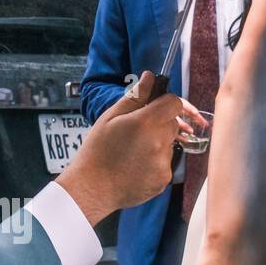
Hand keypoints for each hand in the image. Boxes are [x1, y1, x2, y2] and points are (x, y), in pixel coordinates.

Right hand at [57, 72, 192, 226]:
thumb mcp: (110, 118)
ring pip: (168, 144)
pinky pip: (165, 163)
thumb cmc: (97, 150)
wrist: (92, 187)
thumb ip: (134, 97)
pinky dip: (153, 162)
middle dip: (158, 123)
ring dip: (156, 143)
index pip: (174, 103)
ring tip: (131, 152)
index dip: (163, 103)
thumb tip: (150, 77)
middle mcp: (159, 142)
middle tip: (135, 132)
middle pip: (172, 123)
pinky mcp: (164, 179)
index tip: (151, 108)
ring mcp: (163, 163)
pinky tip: (134, 166)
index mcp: (145, 123)